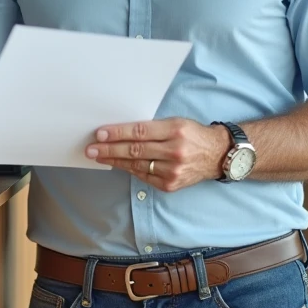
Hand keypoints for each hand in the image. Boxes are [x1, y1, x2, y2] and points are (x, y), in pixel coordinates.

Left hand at [85, 118, 230, 192]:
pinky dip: (128, 169)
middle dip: (109, 149)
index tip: (100, 133)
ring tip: (98, 156)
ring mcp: (173, 170)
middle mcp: (175, 151)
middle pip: (135, 150)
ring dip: (114, 160)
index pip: (140, 132)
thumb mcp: (176, 122)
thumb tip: (122, 131)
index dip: (118, 133)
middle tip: (91, 148)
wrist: (216, 155)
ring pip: (136, 165)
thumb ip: (152, 127)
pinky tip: (116, 164)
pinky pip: (143, 176)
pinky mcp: (170, 184)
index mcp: (175, 130)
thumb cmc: (192, 134)